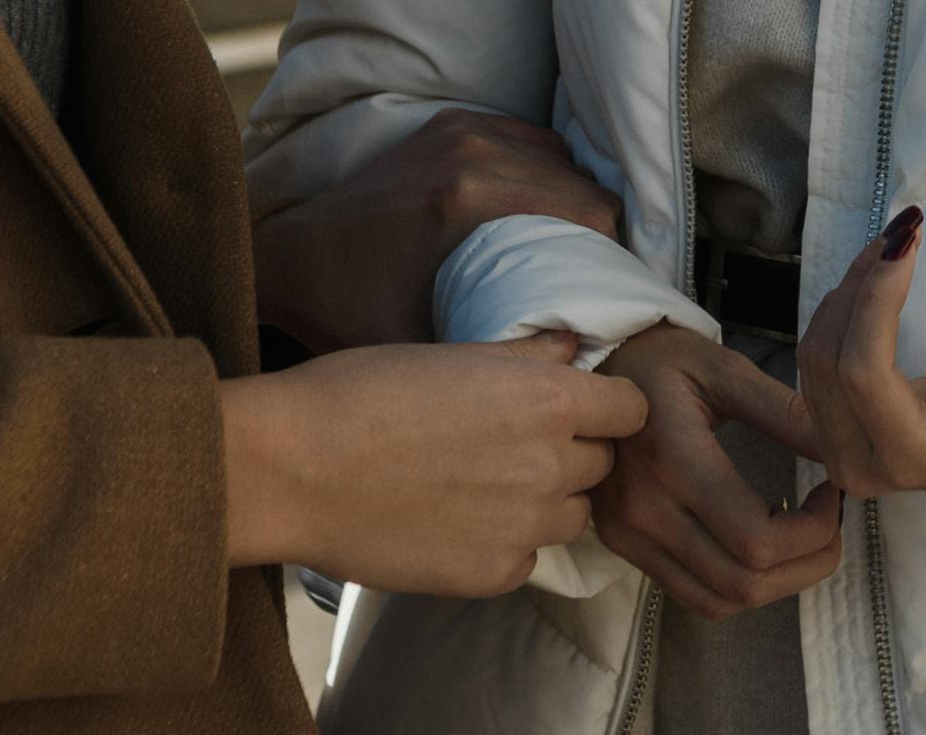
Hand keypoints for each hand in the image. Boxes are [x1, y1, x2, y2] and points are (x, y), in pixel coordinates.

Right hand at [221, 330, 648, 595]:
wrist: (295, 468)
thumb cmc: (361, 391)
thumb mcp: (449, 352)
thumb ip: (525, 357)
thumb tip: (571, 350)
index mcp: (548, 400)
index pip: (630, 409)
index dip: (606, 406)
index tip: (579, 408)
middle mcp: (551, 467)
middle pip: (601, 464)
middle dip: (570, 452)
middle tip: (511, 444)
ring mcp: (525, 528)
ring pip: (568, 516)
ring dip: (543, 501)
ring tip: (480, 484)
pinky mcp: (492, 575)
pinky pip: (524, 557)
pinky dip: (501, 542)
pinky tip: (452, 520)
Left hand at [254, 109, 623, 351]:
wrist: (289, 254)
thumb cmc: (348, 310)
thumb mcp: (418, 351)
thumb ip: (489, 362)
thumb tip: (572, 379)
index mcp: (467, 197)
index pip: (589, 211)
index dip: (612, 255)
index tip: (611, 295)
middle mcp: (470, 150)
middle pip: (583, 184)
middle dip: (599, 233)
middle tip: (595, 283)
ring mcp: (461, 128)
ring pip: (563, 158)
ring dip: (574, 200)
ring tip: (570, 253)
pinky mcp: (451, 121)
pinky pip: (530, 139)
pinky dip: (545, 172)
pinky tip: (538, 215)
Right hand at [590, 324, 844, 618]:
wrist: (590, 369)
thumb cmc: (661, 360)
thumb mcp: (723, 369)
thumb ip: (783, 412)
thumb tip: (842, 454)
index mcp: (671, 459)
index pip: (757, 540)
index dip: (814, 532)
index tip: (832, 493)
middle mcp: (643, 510)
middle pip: (744, 583)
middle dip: (807, 564)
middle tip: (830, 524)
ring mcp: (628, 534)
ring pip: (720, 601)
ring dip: (776, 584)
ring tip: (801, 540)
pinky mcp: (622, 544)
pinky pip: (693, 595)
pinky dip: (738, 587)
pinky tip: (758, 545)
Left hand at [795, 207, 925, 501]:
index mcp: (914, 457)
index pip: (865, 372)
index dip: (874, 299)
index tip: (909, 241)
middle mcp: (863, 464)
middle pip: (829, 358)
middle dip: (861, 282)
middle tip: (907, 231)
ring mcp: (837, 452)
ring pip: (814, 353)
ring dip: (849, 287)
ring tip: (896, 247)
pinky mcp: (829, 431)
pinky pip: (811, 362)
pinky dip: (836, 309)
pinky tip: (867, 275)